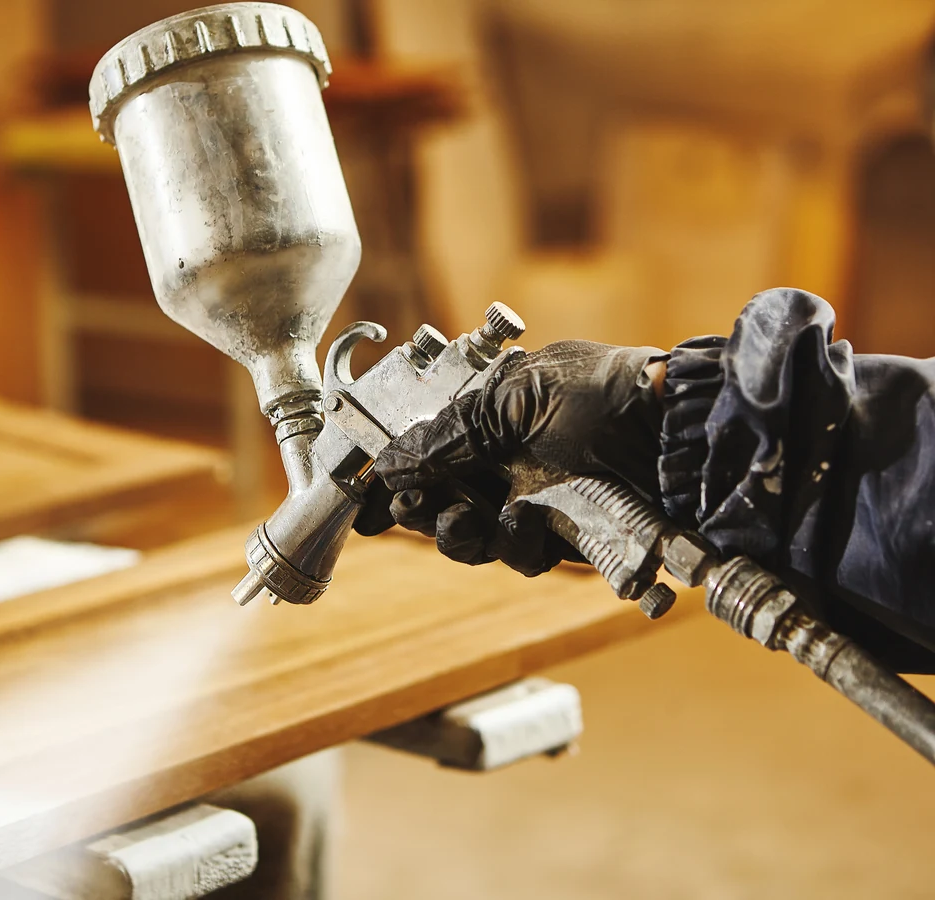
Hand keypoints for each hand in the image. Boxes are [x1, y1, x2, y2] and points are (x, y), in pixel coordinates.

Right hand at [354, 339, 667, 574]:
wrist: (682, 439)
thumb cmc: (605, 398)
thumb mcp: (517, 402)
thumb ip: (449, 435)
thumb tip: (389, 464)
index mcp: (494, 414)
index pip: (428, 448)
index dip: (395, 476)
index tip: (366, 501)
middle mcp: (510, 458)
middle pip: (441, 499)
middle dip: (420, 510)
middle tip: (413, 510)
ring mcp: (536, 499)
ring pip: (473, 536)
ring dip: (458, 534)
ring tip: (462, 521)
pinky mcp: (565, 536)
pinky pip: (518, 555)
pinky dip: (512, 545)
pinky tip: (522, 526)